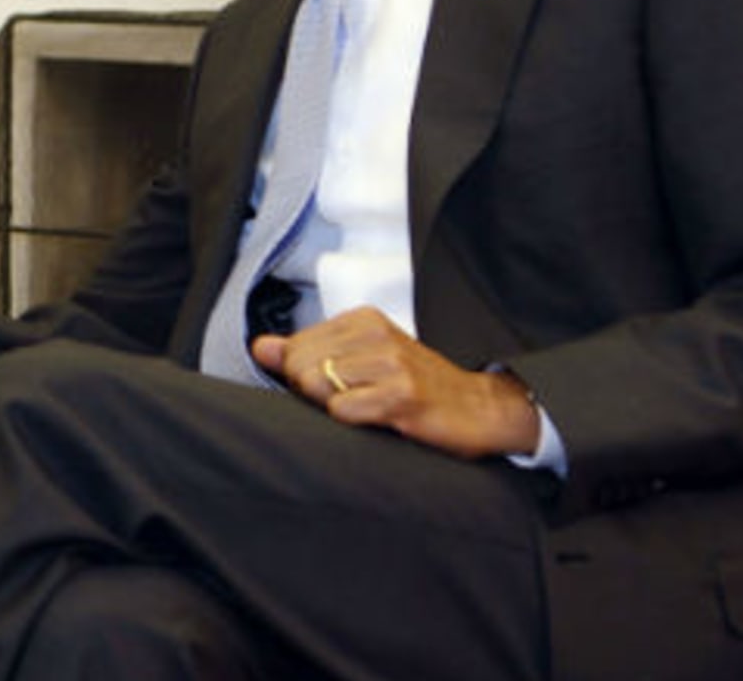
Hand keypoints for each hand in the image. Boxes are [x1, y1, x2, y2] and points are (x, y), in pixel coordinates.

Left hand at [251, 305, 539, 459]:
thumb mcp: (362, 359)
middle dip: (314, 393)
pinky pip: (343, 411)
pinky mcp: (401, 395)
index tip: (340, 386)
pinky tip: (380, 420)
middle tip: (354, 402)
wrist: (481, 409)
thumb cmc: (418, 387)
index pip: (295, 346)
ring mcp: (390, 363)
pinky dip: (354, 422)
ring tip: (367, 409)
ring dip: (335, 408)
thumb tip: (261, 348)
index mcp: (363, 320)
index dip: (304, 377)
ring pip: (317, 387)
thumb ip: (307, 352)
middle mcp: (375, 334)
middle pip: (300, 366)